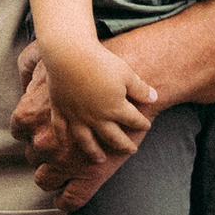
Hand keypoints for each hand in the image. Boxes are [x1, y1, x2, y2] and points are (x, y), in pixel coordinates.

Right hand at [48, 36, 159, 166]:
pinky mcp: (60, 109)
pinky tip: (64, 147)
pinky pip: (60, 129)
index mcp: (115, 109)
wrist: (70, 54)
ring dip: (94, 152)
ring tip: (98, 160)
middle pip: (113, 137)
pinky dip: (61, 139)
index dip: (142, 124)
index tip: (146, 125)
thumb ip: (141, 89)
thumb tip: (154, 98)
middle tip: (131, 150)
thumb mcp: (127, 74)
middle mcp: (96, 118)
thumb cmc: (101, 62)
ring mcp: (76, 116)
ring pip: (86, 140)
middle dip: (124, 145)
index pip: (134, 121)